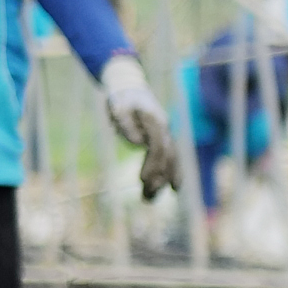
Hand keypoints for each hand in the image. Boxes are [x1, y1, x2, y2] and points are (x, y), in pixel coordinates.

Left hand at [93, 51, 183, 200]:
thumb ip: (126, 123)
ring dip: (160, 181)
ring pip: (168, 161)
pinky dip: (163, 176)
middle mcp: (163, 129)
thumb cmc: (121, 98)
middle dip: (159, 179)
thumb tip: (138, 143)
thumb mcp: (118, 107)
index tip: (142, 180)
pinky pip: (165, 161)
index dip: (152, 164)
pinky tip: (158, 191)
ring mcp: (163, 135)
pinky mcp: (159, 141)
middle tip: (147, 198)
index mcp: (155, 121)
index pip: (158, 147)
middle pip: (167, 157)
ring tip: (148, 200)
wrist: (129, 88)